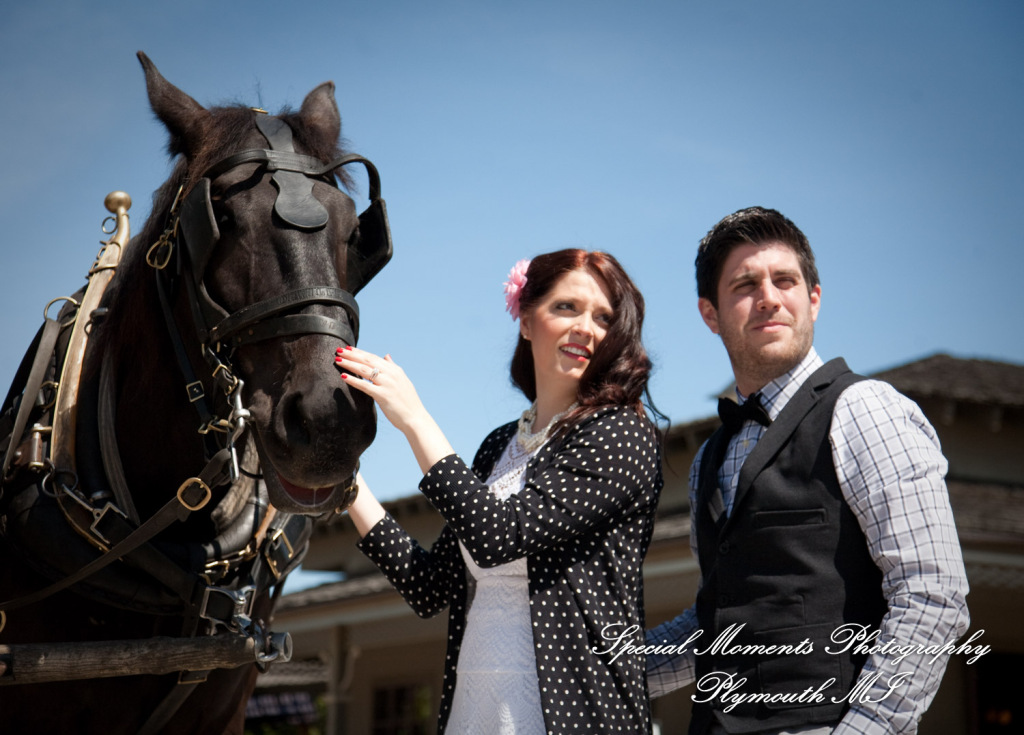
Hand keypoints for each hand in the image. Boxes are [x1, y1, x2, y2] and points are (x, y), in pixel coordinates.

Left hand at [334, 346, 454, 472]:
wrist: (415, 418)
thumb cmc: (408, 402)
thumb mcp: (403, 381)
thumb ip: (393, 367)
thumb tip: (386, 356)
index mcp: (395, 370)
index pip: (374, 357)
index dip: (360, 352)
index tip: (348, 348)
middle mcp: (391, 374)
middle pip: (367, 360)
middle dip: (352, 354)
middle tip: (339, 350)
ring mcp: (387, 384)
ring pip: (364, 370)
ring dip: (350, 364)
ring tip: (338, 360)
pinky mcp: (383, 395)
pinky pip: (365, 386)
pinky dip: (354, 380)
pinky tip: (344, 376)